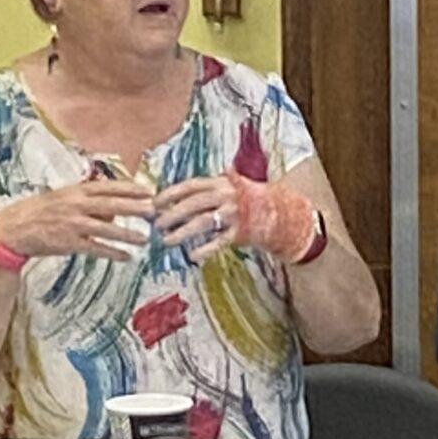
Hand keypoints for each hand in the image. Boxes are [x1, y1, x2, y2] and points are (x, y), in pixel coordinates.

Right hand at [0, 177, 154, 263]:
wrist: (14, 228)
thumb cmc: (42, 210)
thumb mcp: (65, 197)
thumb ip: (89, 199)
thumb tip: (115, 209)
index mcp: (76, 191)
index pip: (109, 187)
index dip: (130, 188)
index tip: (149, 190)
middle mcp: (76, 205)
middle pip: (112, 205)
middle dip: (135, 207)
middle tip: (154, 211)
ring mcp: (73, 225)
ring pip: (107, 229)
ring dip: (127, 234)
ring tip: (145, 239)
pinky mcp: (69, 243)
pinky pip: (96, 248)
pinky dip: (112, 253)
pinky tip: (126, 257)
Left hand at [155, 171, 318, 265]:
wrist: (283, 213)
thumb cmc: (251, 201)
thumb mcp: (232, 187)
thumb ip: (210, 189)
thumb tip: (179, 196)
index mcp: (221, 182)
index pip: (190, 186)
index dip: (171, 194)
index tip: (154, 203)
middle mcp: (227, 195)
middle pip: (193, 204)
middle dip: (172, 214)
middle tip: (157, 225)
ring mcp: (235, 214)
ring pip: (202, 222)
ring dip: (182, 232)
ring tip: (167, 241)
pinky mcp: (242, 232)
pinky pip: (219, 242)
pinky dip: (205, 249)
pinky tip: (193, 255)